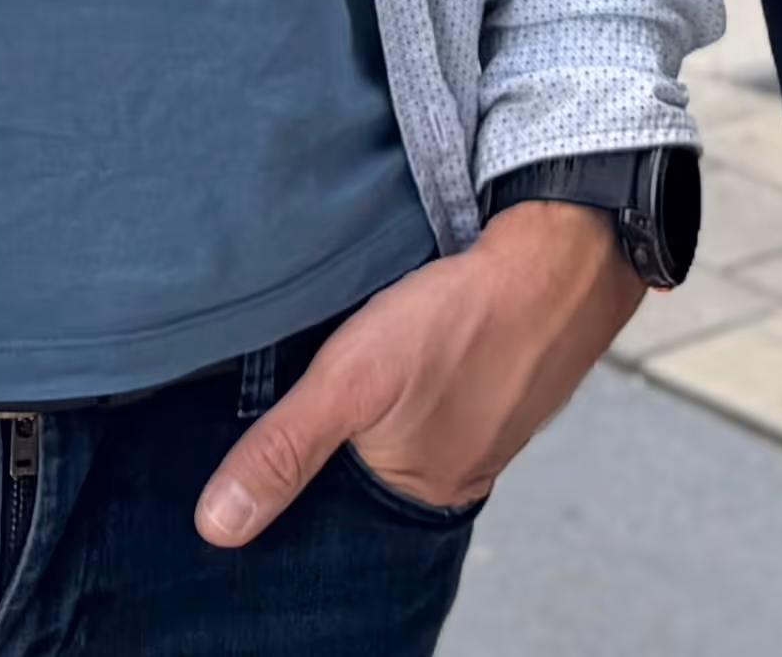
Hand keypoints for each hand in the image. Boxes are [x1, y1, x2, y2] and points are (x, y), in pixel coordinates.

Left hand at [198, 200, 639, 544]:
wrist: (565, 254)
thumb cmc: (463, 317)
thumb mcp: (352, 380)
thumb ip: (284, 449)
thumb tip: (217, 527)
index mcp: (422, 494)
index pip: (335, 515)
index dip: (295, 486)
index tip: (253, 451)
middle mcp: (457, 471)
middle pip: (369, 470)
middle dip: (334, 442)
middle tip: (297, 393)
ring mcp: (484, 423)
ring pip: (403, 427)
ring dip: (376, 404)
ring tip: (346, 366)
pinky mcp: (497, 376)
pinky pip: (438, 390)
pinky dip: (413, 374)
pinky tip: (400, 344)